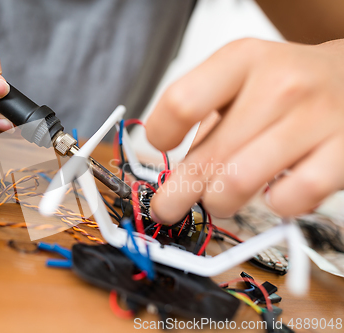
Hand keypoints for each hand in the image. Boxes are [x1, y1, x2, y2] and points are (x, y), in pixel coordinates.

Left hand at [146, 38, 343, 222]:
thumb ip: (204, 119)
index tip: (161, 147)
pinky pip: (290, 199)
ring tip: (220, 200)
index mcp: (242, 60)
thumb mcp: (240, 79)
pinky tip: (273, 194)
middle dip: (177, 195)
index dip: (160, 134)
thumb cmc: (287, 83)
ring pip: (240, 183)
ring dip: (220, 203)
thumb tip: (170, 173)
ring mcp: (315, 117)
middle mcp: (279, 84)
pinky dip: (274, 206)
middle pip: (207, 156)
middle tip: (168, 207)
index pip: (181, 103)